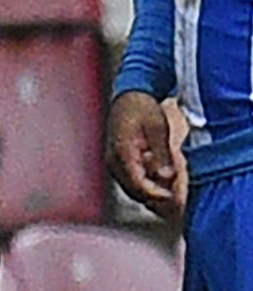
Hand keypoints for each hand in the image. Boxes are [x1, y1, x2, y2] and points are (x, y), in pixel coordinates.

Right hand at [107, 90, 185, 222]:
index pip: (137, 183)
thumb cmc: (143, 108)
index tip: (172, 195)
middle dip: (154, 195)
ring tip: (170, 183)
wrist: (129, 95)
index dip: (155, 193)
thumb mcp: (157, 127)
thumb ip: (161, 153)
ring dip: (150, 189)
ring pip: (131, 187)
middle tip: (176, 192)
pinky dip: (146, 182)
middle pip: (133, 189)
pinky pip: (131, 179)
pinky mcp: (117, 160)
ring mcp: (114, 160)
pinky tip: (159, 174)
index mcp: (122, 151)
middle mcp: (113, 159)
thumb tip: (167, 176)